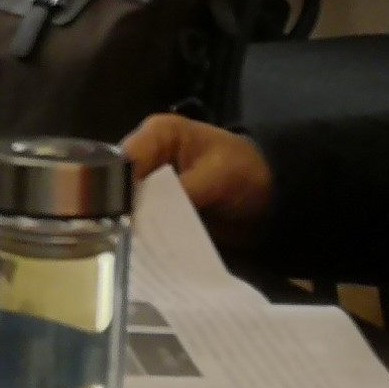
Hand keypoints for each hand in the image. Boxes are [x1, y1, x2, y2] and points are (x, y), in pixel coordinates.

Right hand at [124, 114, 273, 242]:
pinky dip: (142, 236)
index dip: (117, 189)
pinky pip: (141, 222)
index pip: (124, 160)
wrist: (271, 197)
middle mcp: (147, 157)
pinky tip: (141, 253)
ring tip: (128, 251)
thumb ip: (181, 192)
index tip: (118, 219)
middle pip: (117, 184)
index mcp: (158, 134)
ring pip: (124, 206)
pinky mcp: (156, 208)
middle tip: (119, 240)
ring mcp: (150, 185)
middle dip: (119, 211)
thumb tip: (145, 216)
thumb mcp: (217, 176)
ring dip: (129, 227)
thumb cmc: (247, 172)